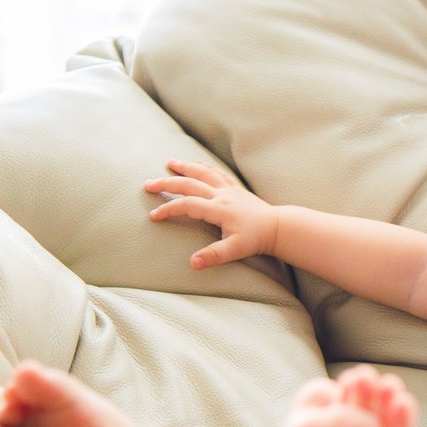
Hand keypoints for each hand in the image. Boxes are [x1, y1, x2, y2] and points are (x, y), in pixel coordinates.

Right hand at [145, 160, 279, 269]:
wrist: (279, 227)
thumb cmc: (257, 239)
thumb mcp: (235, 250)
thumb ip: (214, 256)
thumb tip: (193, 263)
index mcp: (219, 209)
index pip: (188, 205)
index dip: (169, 209)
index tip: (153, 216)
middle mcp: (222, 196)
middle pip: (190, 184)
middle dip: (167, 183)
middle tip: (148, 184)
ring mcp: (229, 190)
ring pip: (204, 173)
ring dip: (186, 167)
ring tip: (169, 162)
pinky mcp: (236, 189)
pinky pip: (218, 173)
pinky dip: (206, 167)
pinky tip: (198, 163)